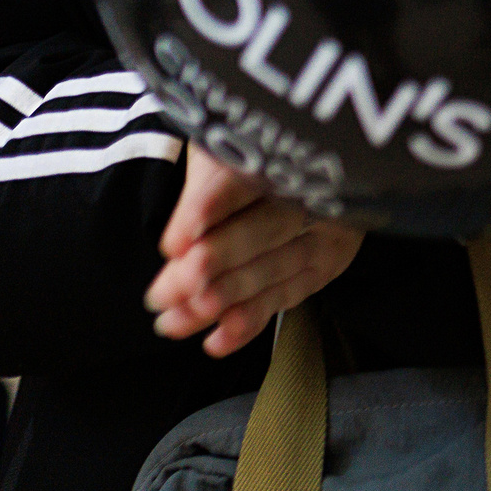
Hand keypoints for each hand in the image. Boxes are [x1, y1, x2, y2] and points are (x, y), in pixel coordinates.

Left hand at [145, 144, 363, 358]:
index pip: (244, 178)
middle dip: (213, 264)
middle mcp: (315, 189)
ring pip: (275, 268)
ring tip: (174, 322)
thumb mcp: (221, 152)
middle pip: (266, 228)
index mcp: (280, 149)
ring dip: (223, 300)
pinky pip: (288, 298)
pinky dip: (250, 323)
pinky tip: (215, 341)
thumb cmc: (243, 163)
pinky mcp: (325, 265)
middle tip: (163, 294)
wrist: (300, 172)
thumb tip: (178, 247)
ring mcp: (326, 231)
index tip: (172, 245)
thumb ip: (203, 190)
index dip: (208, 209)